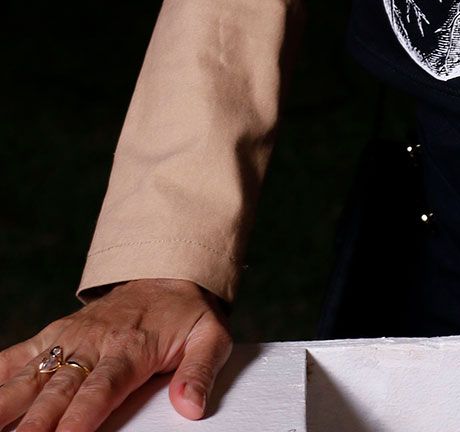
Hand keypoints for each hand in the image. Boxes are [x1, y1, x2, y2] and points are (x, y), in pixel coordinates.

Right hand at [0, 281, 230, 431]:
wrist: (166, 271)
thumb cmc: (187, 313)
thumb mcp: (210, 336)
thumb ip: (200, 371)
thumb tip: (191, 406)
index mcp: (130, 349)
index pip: (101, 390)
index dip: (80, 418)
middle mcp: (93, 344)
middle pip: (58, 391)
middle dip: (35, 424)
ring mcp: (69, 339)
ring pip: (30, 376)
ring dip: (6, 403)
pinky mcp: (54, 334)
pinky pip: (18, 355)